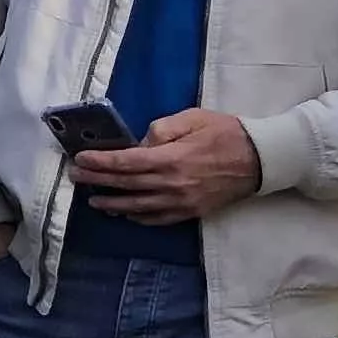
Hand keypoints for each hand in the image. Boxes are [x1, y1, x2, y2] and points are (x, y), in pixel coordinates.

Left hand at [70, 109, 260, 226]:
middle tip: (76, 177)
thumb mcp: (193, 118)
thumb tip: (138, 143)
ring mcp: (181, 202)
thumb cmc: (227, 133)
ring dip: (112, 203)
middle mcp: (172, 184)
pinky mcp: (190, 212)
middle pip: (126, 184)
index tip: (81, 159)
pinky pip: (157, 219)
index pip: (126, 163)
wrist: (261, 159)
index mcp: (172, 158)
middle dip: (97, 180)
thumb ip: (162, 129)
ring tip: (93, 199)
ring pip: (138, 206)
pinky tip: (125, 213)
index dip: (100, 162)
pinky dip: (138, 217)